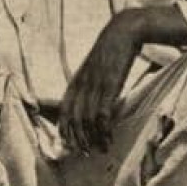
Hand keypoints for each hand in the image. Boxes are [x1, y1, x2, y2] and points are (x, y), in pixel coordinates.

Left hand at [60, 7, 182, 154]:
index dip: (65, 130)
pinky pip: (102, 114)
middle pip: (74, 120)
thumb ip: (88, 84)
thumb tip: (89, 100)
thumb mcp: (93, 68)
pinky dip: (104, 130)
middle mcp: (81, 86)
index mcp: (75, 82)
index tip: (70, 144)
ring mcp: (94, 87)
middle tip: (86, 153)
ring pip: (87, 121)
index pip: (64, 111)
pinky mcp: (109, 87)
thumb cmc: (109, 51)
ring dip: (93, 139)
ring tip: (100, 150)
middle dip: (78, 140)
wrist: (122, 32)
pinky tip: (109, 138)